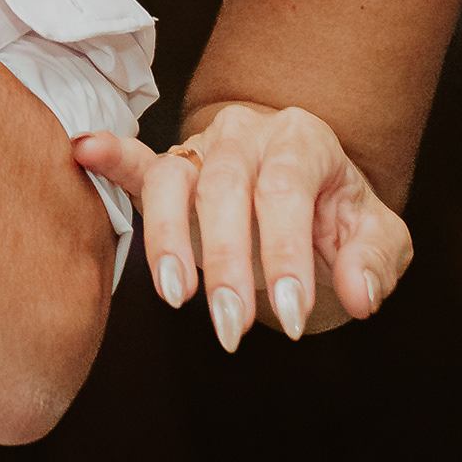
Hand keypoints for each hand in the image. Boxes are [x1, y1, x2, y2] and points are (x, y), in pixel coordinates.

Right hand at [73, 102, 408, 351]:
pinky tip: (84, 152)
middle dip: (226, 263)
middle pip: (225, 188)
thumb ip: (374, 260)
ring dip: (167, 239)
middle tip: (231, 327)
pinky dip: (109, 157)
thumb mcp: (377, 236)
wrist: (308, 193)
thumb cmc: (339, 215)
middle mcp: (247, 133)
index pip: (286, 190)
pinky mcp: (170, 169)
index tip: (291, 315)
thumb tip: (359, 294)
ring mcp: (202, 148)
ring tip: (174, 295)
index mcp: (302, 139)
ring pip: (174, 182)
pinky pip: (136, 160)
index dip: (286, 253)